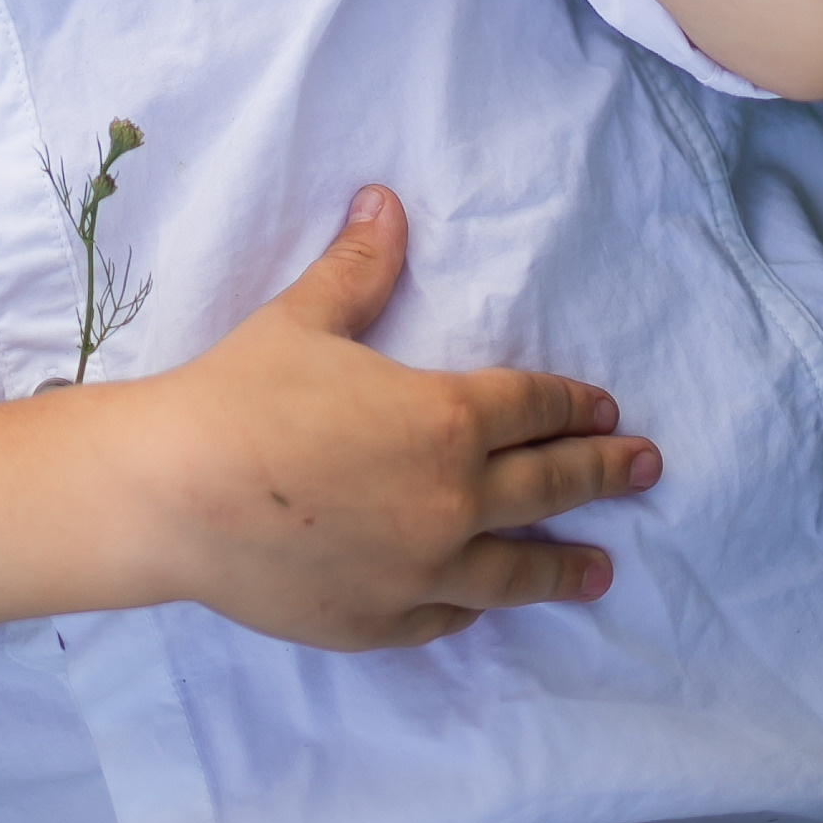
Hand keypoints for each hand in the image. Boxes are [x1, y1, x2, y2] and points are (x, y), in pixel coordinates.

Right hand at [115, 185, 661, 649]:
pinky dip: (475, 602)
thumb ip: (358, 267)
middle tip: (646, 469)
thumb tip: (385, 200)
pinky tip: (485, 598)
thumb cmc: (241, 394)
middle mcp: (454, 502)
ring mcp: (423, 572)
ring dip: (566, 564)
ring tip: (601, 568)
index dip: (574, 404)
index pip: (532, 407)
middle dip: (604, 473)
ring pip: (516, 570)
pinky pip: (450, 614)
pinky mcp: (384, 621)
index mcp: (446, 421)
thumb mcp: (304, 319)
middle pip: (549, 485)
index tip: (608, 410)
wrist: (176, 494)